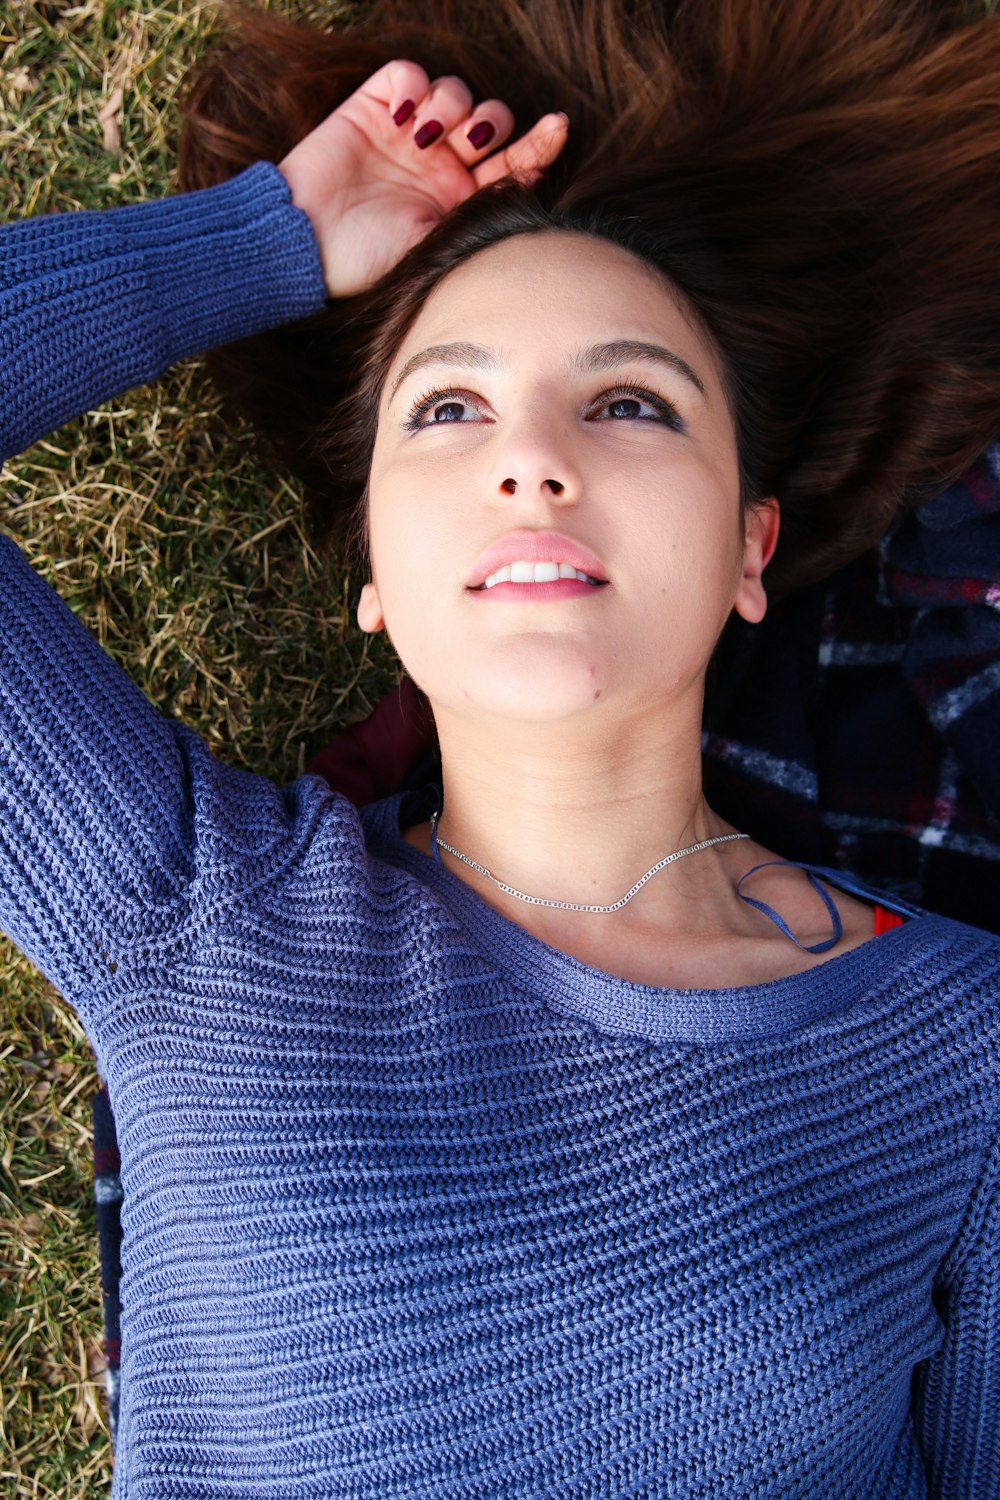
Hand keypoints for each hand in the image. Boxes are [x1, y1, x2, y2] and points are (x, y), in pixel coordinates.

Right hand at [277, 61, 568, 297]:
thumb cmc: (368, 260)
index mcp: (460, 200)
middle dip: (491, 123)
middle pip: (492, 120)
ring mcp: (407, 134)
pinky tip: (404, 116)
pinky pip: (409, 74)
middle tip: (470, 144)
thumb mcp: (435, 246)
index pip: (512, 163)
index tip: (558, 128)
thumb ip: (477, 215)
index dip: (539, 144)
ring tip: (424, 137)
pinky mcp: (373, 108)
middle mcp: (439, 165)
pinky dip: (415, 85)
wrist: (305, 243)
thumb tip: (525, 188)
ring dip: (451, 106)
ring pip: (455, 92)